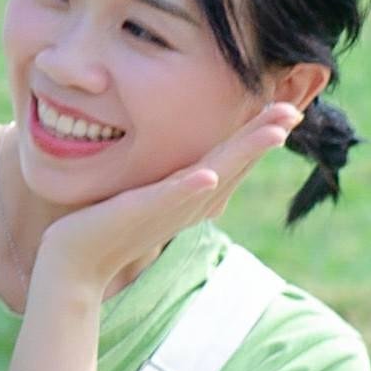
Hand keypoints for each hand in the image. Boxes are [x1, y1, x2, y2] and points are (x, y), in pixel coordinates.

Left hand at [23, 99, 303, 312]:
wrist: (75, 262)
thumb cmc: (106, 225)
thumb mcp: (148, 194)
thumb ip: (171, 179)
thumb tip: (189, 162)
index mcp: (191, 195)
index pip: (233, 160)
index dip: (259, 135)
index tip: (287, 109)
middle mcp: (188, 203)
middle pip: (234, 164)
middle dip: (264, 136)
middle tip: (295, 111)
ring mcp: (167, 209)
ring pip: (214, 176)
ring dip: (244, 154)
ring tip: (274, 133)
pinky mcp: (140, 212)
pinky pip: (168, 197)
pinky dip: (190, 186)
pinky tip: (208, 174)